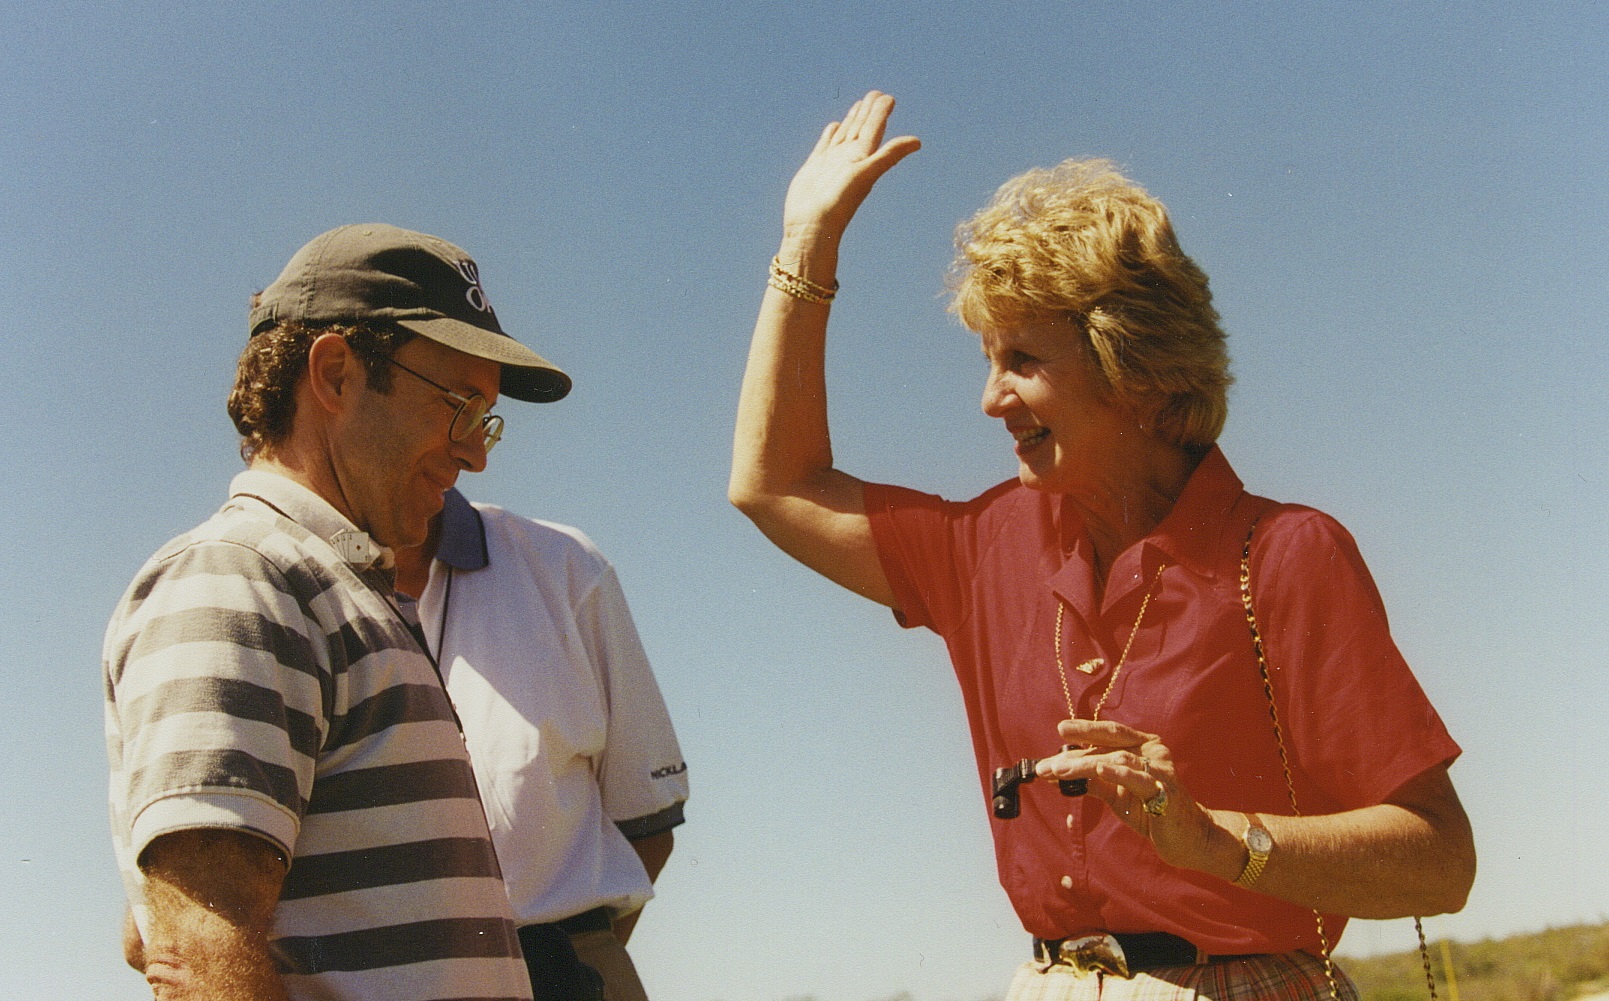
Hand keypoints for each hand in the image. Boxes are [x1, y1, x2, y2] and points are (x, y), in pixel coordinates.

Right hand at [782, 91, 920, 238]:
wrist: (811, 226)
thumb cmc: (839, 204)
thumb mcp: (866, 174)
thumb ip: (890, 155)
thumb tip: (918, 141)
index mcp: (862, 158)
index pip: (874, 129)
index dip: (881, 113)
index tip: (888, 97)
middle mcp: (848, 158)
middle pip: (861, 129)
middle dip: (868, 111)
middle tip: (876, 94)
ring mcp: (831, 162)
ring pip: (844, 135)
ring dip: (852, 120)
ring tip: (858, 105)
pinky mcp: (815, 167)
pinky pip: (825, 145)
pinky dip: (830, 135)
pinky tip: (833, 126)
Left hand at [1035, 719, 1218, 871]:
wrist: (1190, 839)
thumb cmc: (1151, 812)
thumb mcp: (1117, 793)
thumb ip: (1094, 780)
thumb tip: (1059, 771)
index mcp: (1142, 746)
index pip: (1108, 735)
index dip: (1083, 733)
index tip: (1058, 733)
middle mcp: (1152, 751)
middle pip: (1110, 743)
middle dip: (1075, 754)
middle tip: (1045, 765)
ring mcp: (1160, 771)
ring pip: (1118, 759)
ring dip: (1085, 765)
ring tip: (1058, 770)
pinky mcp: (1165, 793)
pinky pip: (1139, 779)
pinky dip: (1118, 773)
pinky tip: (1099, 770)